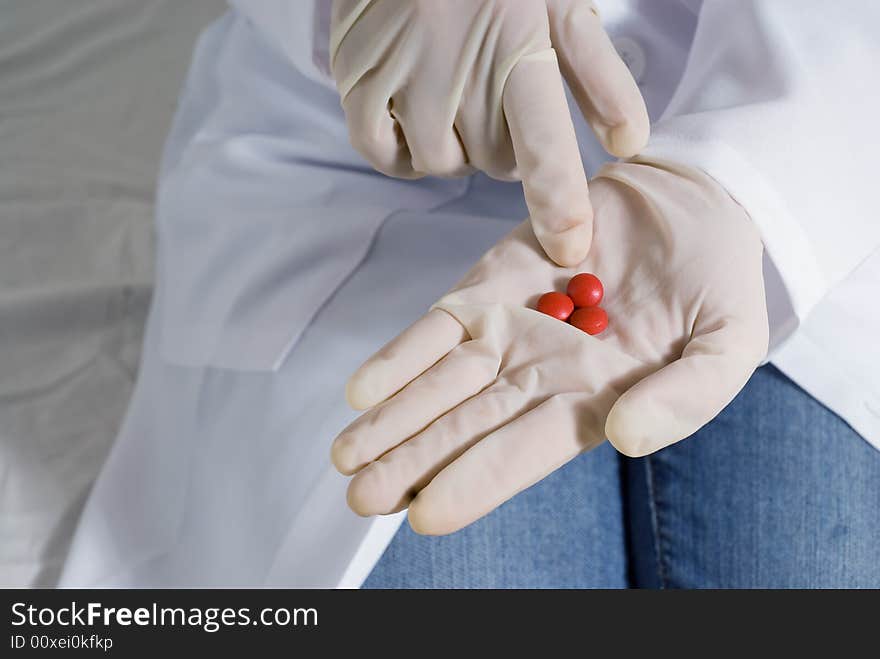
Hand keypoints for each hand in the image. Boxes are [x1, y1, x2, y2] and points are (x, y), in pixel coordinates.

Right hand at [330, 0, 648, 265]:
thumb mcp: (560, 6)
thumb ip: (597, 76)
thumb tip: (630, 143)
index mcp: (518, 50)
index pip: (543, 144)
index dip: (558, 203)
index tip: (569, 248)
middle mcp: (458, 71)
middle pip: (493, 162)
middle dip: (506, 145)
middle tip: (499, 98)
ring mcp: (402, 78)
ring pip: (442, 164)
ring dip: (457, 147)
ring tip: (457, 97)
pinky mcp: (358, 81)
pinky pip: (384, 154)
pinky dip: (404, 152)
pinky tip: (415, 119)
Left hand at [331, 160, 768, 534]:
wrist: (691, 205)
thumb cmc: (716, 285)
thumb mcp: (727, 346)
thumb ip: (685, 397)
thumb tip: (626, 439)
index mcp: (590, 403)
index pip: (522, 453)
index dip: (475, 482)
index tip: (424, 514)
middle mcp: (539, 376)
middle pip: (464, 428)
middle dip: (411, 463)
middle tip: (359, 497)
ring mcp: (509, 330)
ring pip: (439, 384)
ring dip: (392, 419)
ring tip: (347, 455)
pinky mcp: (490, 285)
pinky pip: (438, 326)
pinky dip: (401, 356)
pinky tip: (362, 390)